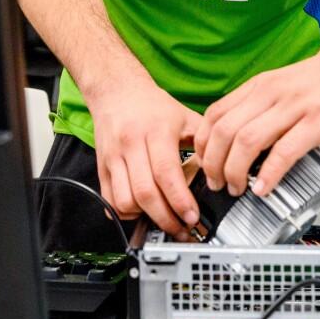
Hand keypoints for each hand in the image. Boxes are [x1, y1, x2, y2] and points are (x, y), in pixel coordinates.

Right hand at [90, 88, 203, 238]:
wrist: (117, 91)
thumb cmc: (153, 106)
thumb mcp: (185, 117)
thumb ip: (203, 144)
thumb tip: (218, 173)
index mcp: (156, 131)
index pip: (166, 173)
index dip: (180, 200)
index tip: (192, 216)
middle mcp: (131, 144)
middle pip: (145, 193)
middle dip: (165, 218)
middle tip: (181, 228)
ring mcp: (113, 157)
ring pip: (125, 200)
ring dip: (145, 217)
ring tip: (162, 219)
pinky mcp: (101, 167)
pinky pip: (110, 200)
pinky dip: (125, 212)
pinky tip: (141, 211)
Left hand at [194, 47, 319, 196]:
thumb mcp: (281, 85)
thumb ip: (260, 108)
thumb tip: (237, 142)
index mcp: (259, 86)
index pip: (214, 115)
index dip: (202, 146)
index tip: (204, 166)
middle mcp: (271, 94)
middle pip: (224, 131)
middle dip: (213, 164)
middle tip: (216, 184)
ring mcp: (294, 107)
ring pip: (247, 140)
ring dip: (235, 172)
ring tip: (237, 189)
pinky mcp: (318, 122)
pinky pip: (285, 151)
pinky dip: (269, 174)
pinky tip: (264, 187)